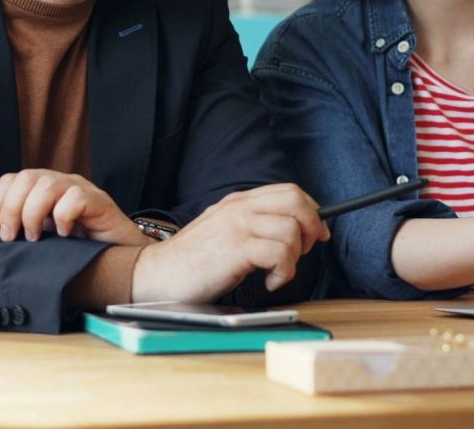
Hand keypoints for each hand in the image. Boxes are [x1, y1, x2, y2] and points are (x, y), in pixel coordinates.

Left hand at [0, 169, 148, 245]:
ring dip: (33, 213)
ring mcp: (81, 189)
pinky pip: (75, 197)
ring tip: (36, 238)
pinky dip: (63, 217)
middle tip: (11, 237)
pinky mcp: (99, 201)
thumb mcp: (44, 239)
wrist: (122, 258)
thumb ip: (22, 232)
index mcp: (43, 190)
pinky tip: (65, 235)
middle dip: (10, 209)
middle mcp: (61, 184)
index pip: (11, 180)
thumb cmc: (80, 250)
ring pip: (48, 184)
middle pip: (26, 177)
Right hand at [130, 183, 328, 301]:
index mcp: (238, 202)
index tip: (317, 233)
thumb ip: (252, 224)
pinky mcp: (235, 248)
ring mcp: (237, 226)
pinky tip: (269, 282)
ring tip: (277, 272)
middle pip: (296, 201)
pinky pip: (279, 253)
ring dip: (294, 257)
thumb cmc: (191, 261)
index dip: (311, 211)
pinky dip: (283, 272)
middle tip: (304, 252)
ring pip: (291, 230)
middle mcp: (239, 208)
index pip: (289, 191)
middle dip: (311, 227)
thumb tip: (291, 230)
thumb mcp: (224, 231)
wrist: (155, 275)